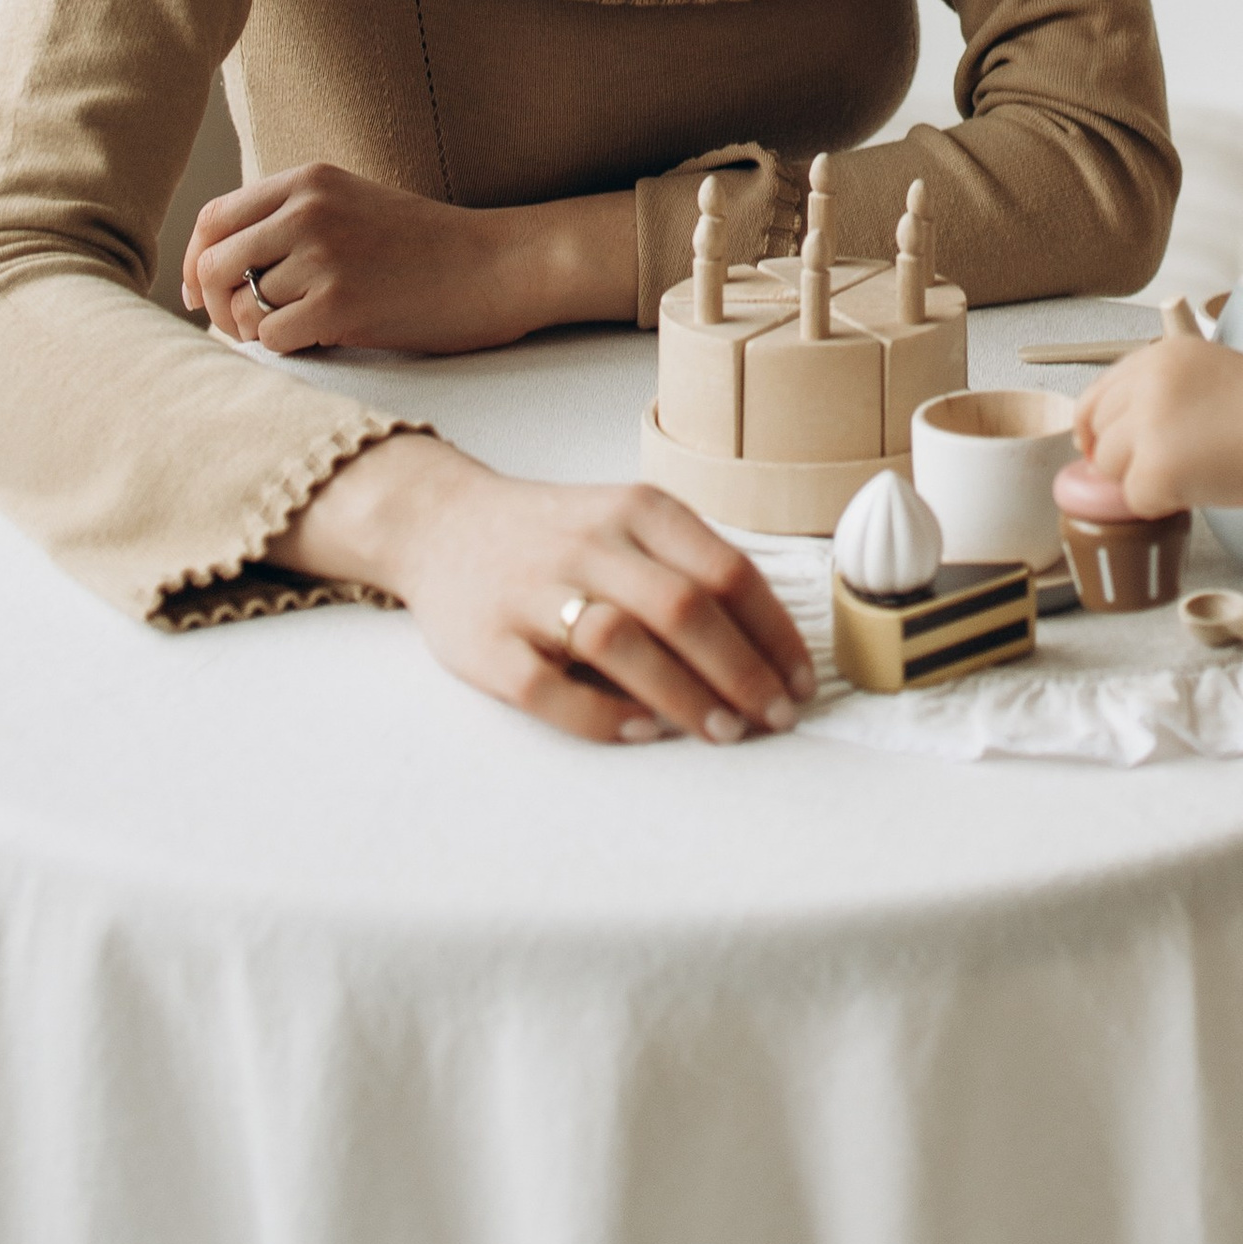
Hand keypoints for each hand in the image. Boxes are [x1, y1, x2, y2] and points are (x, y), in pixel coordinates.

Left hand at [185, 166, 633, 353]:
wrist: (499, 265)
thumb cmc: (429, 246)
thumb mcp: (355, 205)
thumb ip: (293, 220)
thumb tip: (219, 267)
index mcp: (308, 181)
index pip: (215, 219)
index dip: (197, 262)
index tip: (201, 293)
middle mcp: (307, 211)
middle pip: (216, 264)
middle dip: (217, 304)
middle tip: (240, 327)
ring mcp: (322, 257)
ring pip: (242, 307)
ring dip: (258, 330)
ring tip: (297, 331)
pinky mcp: (338, 305)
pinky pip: (271, 339)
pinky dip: (286, 349)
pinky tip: (321, 340)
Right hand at [269, 435, 817, 745]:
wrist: (441, 523)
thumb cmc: (557, 536)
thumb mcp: (628, 523)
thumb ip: (689, 566)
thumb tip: (769, 641)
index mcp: (637, 511)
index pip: (727, 570)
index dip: (774, 631)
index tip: (801, 678)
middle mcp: (589, 545)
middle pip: (683, 608)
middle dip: (742, 670)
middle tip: (776, 716)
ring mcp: (534, 593)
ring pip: (622, 643)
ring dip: (684, 694)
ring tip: (726, 732)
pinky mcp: (488, 644)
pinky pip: (550, 688)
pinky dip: (603, 715)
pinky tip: (645, 731)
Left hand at [1077, 326, 1242, 514]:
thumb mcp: (1206, 371)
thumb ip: (1160, 389)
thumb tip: (1112, 429)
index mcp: (1159, 356)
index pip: (1099, 391)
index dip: (1094, 423)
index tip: (1094, 442)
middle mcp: (1146, 383)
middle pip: (1099, 429)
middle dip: (1121, 455)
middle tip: (1159, 467)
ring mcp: (1147, 424)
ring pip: (1110, 465)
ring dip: (1140, 478)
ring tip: (1187, 473)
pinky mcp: (1153, 467)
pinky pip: (1134, 497)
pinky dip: (1160, 503)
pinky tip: (1195, 487)